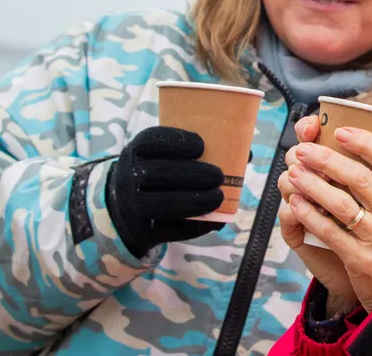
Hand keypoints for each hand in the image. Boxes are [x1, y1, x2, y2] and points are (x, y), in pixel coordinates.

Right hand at [106, 126, 226, 257]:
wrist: (126, 211)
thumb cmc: (158, 176)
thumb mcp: (164, 159)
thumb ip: (197, 153)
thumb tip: (246, 154)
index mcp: (136, 151)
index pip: (152, 140)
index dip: (177, 141)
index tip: (202, 145)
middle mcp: (129, 177)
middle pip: (161, 173)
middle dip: (194, 174)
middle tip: (219, 175)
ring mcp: (132, 206)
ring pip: (165, 204)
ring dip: (196, 201)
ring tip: (218, 197)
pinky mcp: (143, 231)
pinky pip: (170, 230)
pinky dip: (195, 226)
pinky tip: (213, 220)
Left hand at [284, 127, 371, 312]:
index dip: (364, 143)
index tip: (340, 131)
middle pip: (359, 179)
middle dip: (327, 159)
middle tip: (304, 149)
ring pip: (341, 205)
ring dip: (313, 185)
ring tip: (294, 171)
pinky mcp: (361, 261)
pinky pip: (330, 232)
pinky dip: (310, 215)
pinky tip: (296, 202)